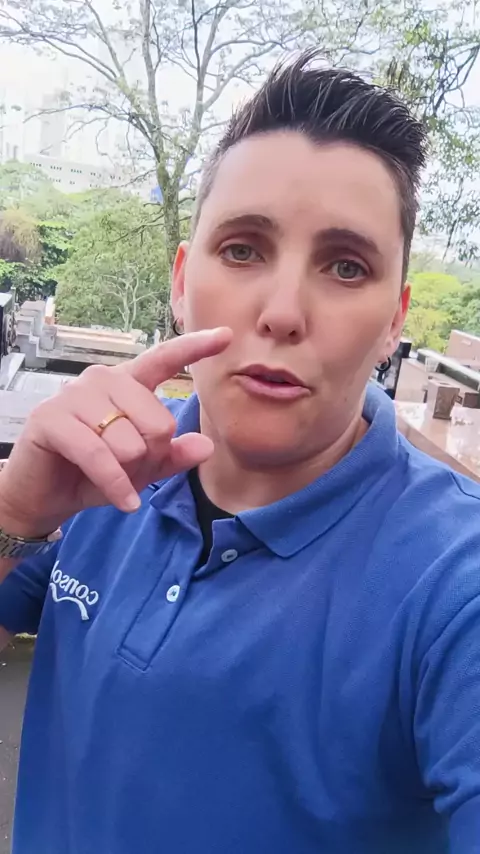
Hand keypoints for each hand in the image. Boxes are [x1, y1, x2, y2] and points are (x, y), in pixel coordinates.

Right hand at [0, 327, 231, 537]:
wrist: (45, 496)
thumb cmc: (94, 475)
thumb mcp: (142, 469)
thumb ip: (173, 456)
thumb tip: (206, 445)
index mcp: (127, 384)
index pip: (163, 359)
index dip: (195, 348)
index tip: (227, 336)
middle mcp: (101, 380)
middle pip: (158, 420)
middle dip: (151, 458)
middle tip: (128, 469)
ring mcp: (73, 395)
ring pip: (129, 440)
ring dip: (129, 472)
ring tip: (116, 480)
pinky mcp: (51, 419)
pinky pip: (99, 454)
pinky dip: (115, 484)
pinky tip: (125, 502)